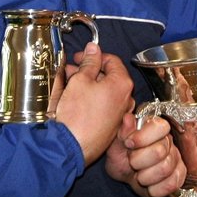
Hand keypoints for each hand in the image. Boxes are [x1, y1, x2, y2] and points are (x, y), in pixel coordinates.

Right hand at [55, 42, 133, 165]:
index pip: (112, 60)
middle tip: (73, 69)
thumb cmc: (77, 115)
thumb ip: (89, 61)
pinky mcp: (111, 127)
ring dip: (89, 84)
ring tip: (70, 82)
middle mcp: (126, 99)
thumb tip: (94, 48)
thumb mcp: (80, 80)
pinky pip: (103, 106)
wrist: (70, 147)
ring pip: (105, 91)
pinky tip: (76, 98)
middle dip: (90, 70)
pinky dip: (92, 99)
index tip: (81, 56)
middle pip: (109, 76)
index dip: (94, 55)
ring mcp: (119, 114)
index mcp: (122, 84)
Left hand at [106, 113, 185, 196]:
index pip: (159, 127)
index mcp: (154, 127)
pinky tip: (148, 185)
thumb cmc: (122, 156)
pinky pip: (171, 184)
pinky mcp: (179, 175)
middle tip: (131, 162)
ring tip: (138, 174)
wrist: (127, 174)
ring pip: (165, 168)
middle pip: (160, 151)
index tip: (129, 144)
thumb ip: (123, 132)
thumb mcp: (116, 144)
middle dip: (139, 161)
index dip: (142, 138)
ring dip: (146, 176)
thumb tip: (128, 118)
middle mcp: (168, 140)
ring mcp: (176, 157)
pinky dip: (155, 189)